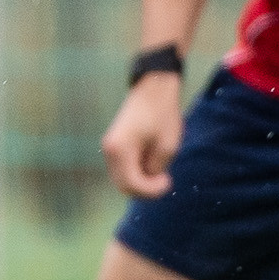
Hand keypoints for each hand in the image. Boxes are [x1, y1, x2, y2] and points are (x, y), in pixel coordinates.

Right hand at [100, 72, 186, 197]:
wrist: (153, 89)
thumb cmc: (163, 114)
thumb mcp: (167, 146)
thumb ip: (156, 169)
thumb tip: (148, 179)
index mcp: (120, 151)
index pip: (131, 184)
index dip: (151, 190)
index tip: (169, 180)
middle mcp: (109, 151)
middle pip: (122, 185)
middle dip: (145, 189)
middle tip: (166, 179)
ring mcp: (109, 148)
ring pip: (121, 178)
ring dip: (140, 181)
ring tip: (160, 170)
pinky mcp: (114, 145)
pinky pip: (122, 168)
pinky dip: (136, 172)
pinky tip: (151, 162)